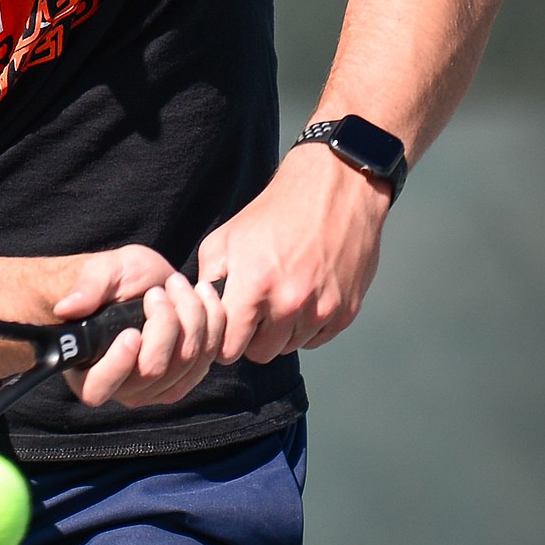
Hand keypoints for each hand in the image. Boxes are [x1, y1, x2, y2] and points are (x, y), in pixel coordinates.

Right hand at [51, 245, 225, 407]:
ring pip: (186, 364)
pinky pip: (208, 358)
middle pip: (153, 369)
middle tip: (158, 291)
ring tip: (178, 286)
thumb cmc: (110, 282)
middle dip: (164, 323)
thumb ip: (86, 290)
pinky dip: (213, 323)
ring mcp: (158, 388)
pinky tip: (203, 296)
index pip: (99, 387)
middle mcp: (122, 388)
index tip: (131, 333)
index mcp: (88, 369)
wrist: (137, 285)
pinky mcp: (187, 376)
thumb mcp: (98, 274)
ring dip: (191, 318)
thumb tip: (66, 308)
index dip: (117, 364)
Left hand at [200, 146, 389, 364]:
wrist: (333, 190)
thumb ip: (208, 280)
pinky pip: (317, 339)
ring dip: (281, 332)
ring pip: (289, 347)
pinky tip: (304, 295)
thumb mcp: (225, 238)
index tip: (227, 327)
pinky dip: (308, 326)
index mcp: (254, 285)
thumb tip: (198, 312)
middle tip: (253, 311)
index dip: (223, 340)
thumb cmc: (274, 212)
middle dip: (252, 338)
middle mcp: (290, 303)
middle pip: (260, 354)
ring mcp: (322, 309)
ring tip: (280, 296)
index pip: (228, 349)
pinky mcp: (346, 311)